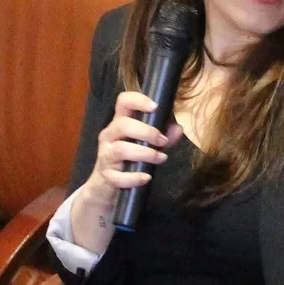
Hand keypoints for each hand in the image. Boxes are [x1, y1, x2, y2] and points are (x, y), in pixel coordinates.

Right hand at [78, 90, 183, 212]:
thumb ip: (164, 136)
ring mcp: (105, 155)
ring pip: (121, 149)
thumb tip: (178, 129)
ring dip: (146, 153)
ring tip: (161, 158)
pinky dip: (134, 178)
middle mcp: (109, 135)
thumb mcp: (148, 144)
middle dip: (147, 132)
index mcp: (120, 123)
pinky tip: (147, 177)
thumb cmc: (130, 158)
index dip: (138, 100)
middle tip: (163, 141)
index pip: (123, 102)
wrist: (106, 184)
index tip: (155, 107)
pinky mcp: (106, 176)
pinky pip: (118, 177)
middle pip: (122, 124)